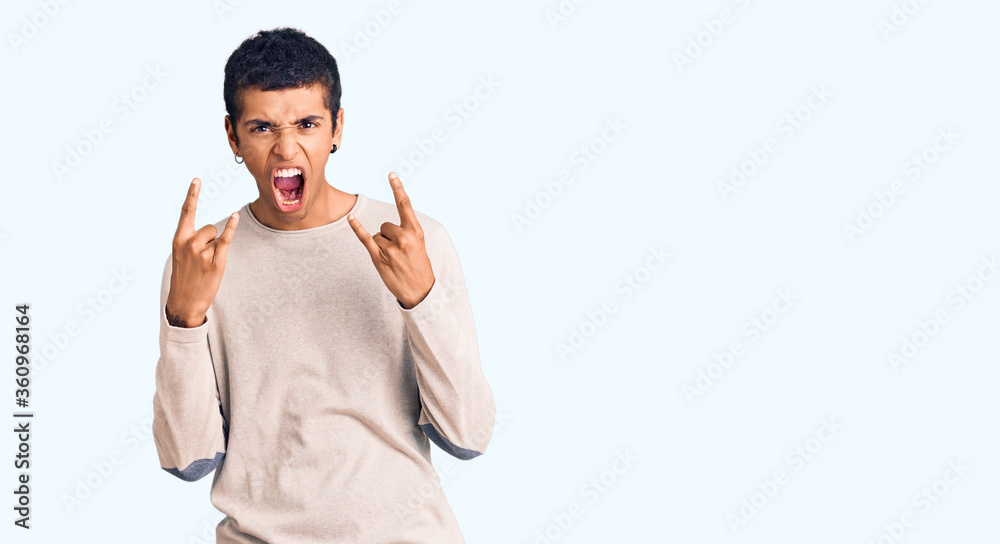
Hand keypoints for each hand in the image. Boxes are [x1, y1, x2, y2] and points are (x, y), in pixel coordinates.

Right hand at [165, 178, 238, 326]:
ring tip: (206, 264)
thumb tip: (212, 229)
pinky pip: (226, 239)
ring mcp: (202, 252)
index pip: (186, 212)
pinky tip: (235, 216)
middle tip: (201, 259)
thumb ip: (191, 239)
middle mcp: (189, 243)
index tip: (197, 179)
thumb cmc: (184, 277)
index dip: (192, 195)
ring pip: (217, 236)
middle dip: (210, 239)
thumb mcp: (180, 255)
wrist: (184, 302)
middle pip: (209, 227)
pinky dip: (232, 227)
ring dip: (215, 247)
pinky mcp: (216, 261)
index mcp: (178, 239)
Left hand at [347, 172, 434, 308]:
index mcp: (416, 231)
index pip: (405, 205)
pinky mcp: (378, 257)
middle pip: (385, 224)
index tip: (390, 174)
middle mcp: (403, 237)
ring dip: (382, 245)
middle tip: (399, 252)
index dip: (397, 188)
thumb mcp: (419, 245)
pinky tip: (351, 218)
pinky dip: (357, 228)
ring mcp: (390, 248)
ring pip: (377, 235)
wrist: (420, 291)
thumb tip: (384, 226)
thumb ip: (406, 232)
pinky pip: (365, 238)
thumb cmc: (419, 267)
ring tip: (393, 260)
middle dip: (388, 236)